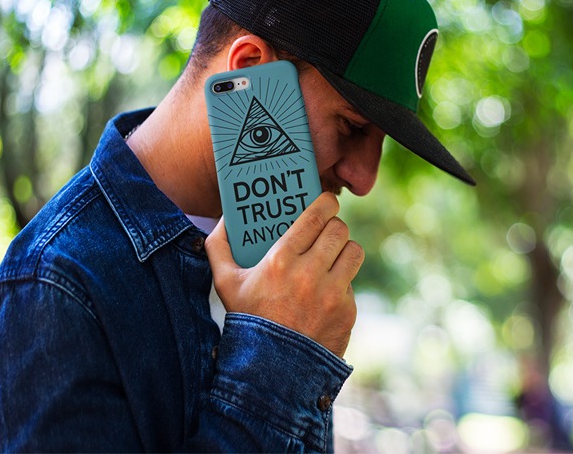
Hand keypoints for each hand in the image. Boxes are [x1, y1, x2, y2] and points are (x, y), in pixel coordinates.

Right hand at [205, 193, 362, 357]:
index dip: (326, 203)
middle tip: (328, 229)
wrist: (271, 369)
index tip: (327, 201)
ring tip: (334, 254)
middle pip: (339, 230)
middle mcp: (309, 274)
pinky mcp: (347, 311)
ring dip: (344, 250)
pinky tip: (327, 290)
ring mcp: (331, 294)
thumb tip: (224, 218)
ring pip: (353, 252)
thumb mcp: (225, 283)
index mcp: (281, 260)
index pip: (316, 217)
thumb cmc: (247, 319)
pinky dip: (342, 283)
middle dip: (334, 225)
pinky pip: (352, 283)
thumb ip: (218, 246)